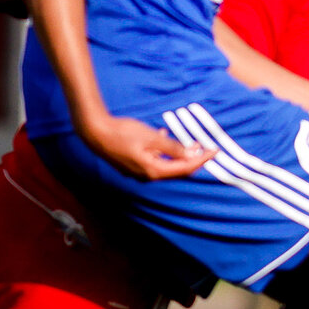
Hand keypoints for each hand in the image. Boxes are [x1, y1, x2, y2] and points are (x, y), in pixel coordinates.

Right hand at [83, 115, 211, 180]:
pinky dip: (163, 152)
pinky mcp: (132, 165)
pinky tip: (163, 137)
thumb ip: (171, 147)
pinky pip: (154, 160)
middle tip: (205, 148)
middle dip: (192, 159)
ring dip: (178, 154)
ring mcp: (138, 172)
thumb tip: (190, 154)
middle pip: (176, 171)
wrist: (94, 132)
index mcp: (153, 170)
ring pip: (165, 165)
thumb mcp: (151, 137)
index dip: (202, 159)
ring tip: (189, 142)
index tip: (214, 151)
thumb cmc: (122, 133)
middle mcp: (147, 175)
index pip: (185, 168)